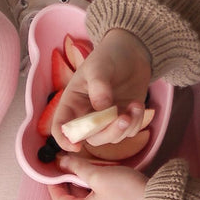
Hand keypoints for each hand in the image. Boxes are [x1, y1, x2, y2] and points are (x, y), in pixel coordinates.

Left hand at [47, 155, 148, 199]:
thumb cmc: (126, 191)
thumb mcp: (99, 175)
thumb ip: (78, 167)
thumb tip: (61, 162)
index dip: (54, 185)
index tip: (52, 170)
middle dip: (72, 183)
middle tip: (72, 165)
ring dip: (86, 187)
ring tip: (90, 169)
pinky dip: (97, 193)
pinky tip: (106, 180)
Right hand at [51, 29, 151, 151]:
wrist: (131, 52)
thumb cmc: (108, 56)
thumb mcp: (99, 67)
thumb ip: (98, 86)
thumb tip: (101, 107)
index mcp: (72, 102)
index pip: (61, 126)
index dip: (65, 139)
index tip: (76, 146)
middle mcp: (87, 114)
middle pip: (91, 137)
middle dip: (108, 133)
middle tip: (123, 118)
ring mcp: (107, 119)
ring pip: (112, 138)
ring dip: (125, 127)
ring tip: (135, 106)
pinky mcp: (124, 118)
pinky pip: (129, 131)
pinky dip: (136, 123)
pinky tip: (138, 105)